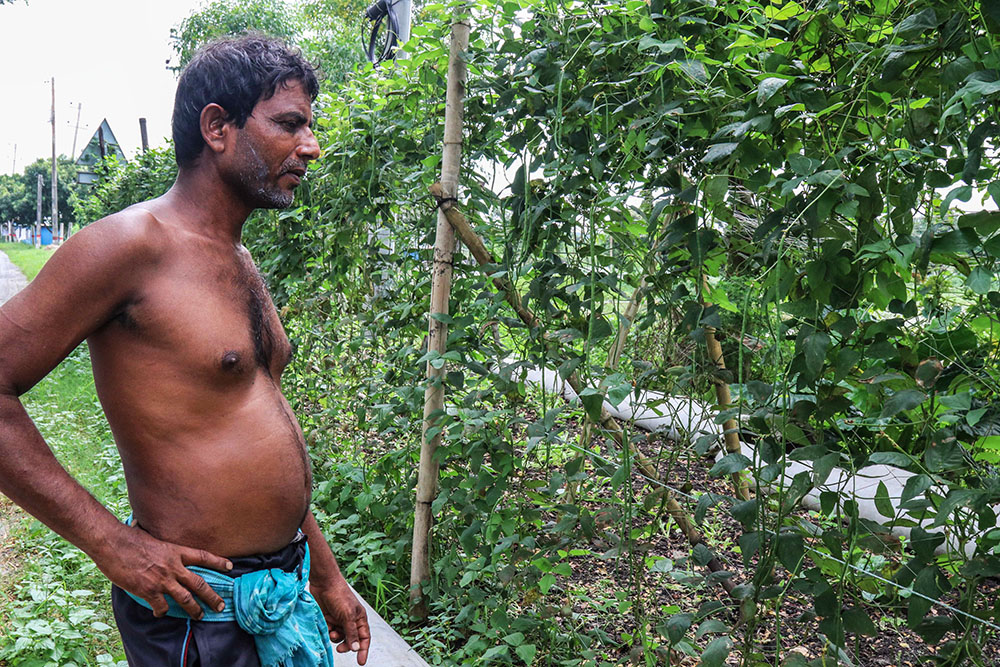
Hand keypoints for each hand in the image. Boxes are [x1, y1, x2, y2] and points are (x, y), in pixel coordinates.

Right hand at [95, 523, 232, 619]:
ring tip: (200, 616)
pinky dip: (162, 611)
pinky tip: (160, 613)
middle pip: (199, 584)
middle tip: (221, 606)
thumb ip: (161, 544)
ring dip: (195, 609)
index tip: (230, 567)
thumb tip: (159, 537)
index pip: (202, 556)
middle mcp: (173, 566)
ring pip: (186, 599)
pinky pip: (161, 606)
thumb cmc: (129, 537)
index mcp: (175, 551)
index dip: (217, 562)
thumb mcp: (152, 536)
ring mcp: (162, 580)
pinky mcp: (148, 591)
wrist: (113, 543)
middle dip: (212, 596)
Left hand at [311, 578, 370, 664]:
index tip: (361, 662)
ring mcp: (339, 621)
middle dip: (346, 646)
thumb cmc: (339, 595)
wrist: (324, 584)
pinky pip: (329, 632)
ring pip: (339, 638)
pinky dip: (327, 631)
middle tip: (340, 649)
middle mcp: (350, 621)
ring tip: (332, 632)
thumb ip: (352, 633)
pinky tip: (326, 625)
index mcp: (359, 618)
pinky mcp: (328, 620)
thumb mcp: (348, 615)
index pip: (364, 638)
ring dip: (335, 638)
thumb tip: (356, 648)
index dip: (363, 650)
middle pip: (351, 640)